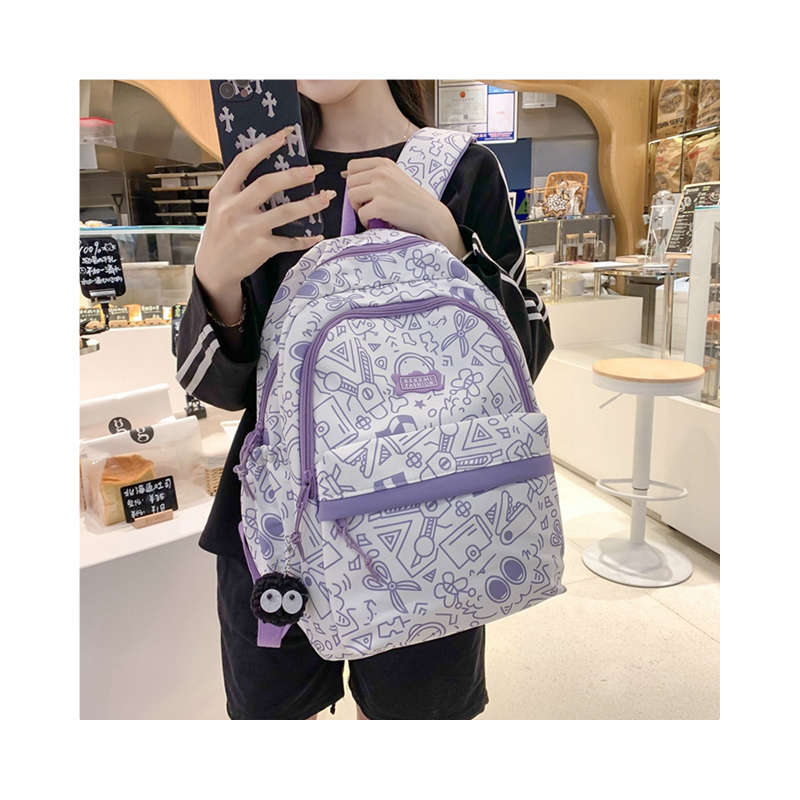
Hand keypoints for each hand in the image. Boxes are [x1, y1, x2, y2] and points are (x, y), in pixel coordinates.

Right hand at [196, 127, 333, 302]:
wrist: (213, 269)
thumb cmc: (221, 233)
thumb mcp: (220, 206)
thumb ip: (238, 189)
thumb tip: (270, 167)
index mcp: (222, 193)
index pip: (243, 162)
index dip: (265, 146)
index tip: (285, 135)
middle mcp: (234, 209)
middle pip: (268, 184)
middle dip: (295, 175)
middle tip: (315, 170)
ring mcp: (248, 230)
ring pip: (285, 212)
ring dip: (310, 204)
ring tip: (327, 197)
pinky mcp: (261, 249)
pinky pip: (289, 241)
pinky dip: (306, 239)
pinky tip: (318, 235)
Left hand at [345, 157, 466, 257]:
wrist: (431, 215)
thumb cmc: (413, 200)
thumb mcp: (395, 177)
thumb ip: (374, 174)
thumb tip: (345, 176)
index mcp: (383, 163)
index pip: (352, 167)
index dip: (355, 182)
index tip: (366, 193)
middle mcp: (381, 172)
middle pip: (350, 183)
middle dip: (356, 197)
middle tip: (370, 206)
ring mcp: (381, 188)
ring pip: (351, 197)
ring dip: (359, 208)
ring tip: (374, 213)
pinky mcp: (381, 205)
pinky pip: (360, 214)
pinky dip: (367, 221)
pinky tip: (379, 222)